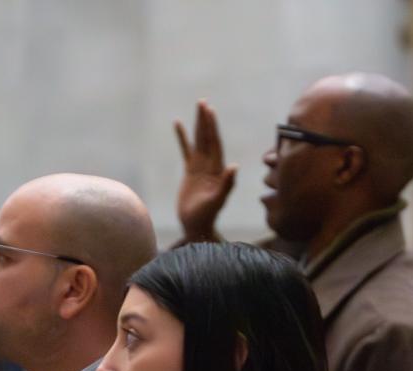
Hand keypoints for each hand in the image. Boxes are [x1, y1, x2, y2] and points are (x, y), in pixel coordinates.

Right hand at [174, 100, 236, 241]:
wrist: (196, 226)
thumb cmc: (207, 216)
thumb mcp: (217, 201)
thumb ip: (227, 184)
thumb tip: (234, 166)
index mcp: (218, 170)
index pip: (215, 143)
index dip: (212, 127)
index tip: (210, 111)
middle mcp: (210, 165)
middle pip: (208, 138)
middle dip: (206, 120)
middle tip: (203, 101)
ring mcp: (200, 167)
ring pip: (199, 141)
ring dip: (198, 124)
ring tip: (198, 106)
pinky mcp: (190, 172)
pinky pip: (186, 150)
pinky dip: (183, 138)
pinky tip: (178, 124)